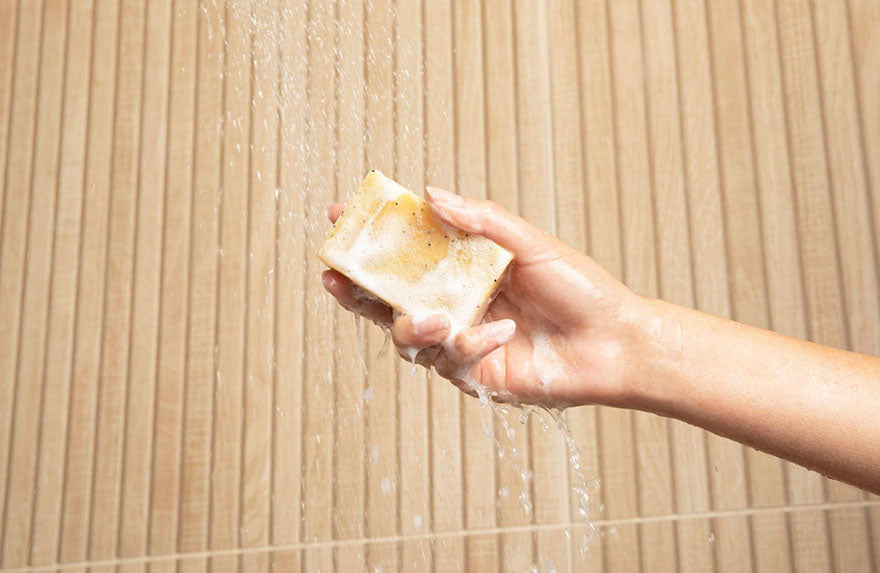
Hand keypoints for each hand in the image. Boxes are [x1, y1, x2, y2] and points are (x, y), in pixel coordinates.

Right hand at [322, 187, 644, 407]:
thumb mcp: (530, 243)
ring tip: (441, 318)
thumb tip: (430, 194)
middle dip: (356, 288)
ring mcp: (459, 339)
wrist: (614, 342)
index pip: (406, 250)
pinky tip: (500, 333)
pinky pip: (448, 361)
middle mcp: (454, 302)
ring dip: (414, 325)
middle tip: (336, 274)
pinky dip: (469, 346)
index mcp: (463, 267)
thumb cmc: (579, 287)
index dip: (370, 237)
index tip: (339, 218)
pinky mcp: (471, 374)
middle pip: (388, 297)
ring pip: (407, 335)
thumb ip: (481, 220)